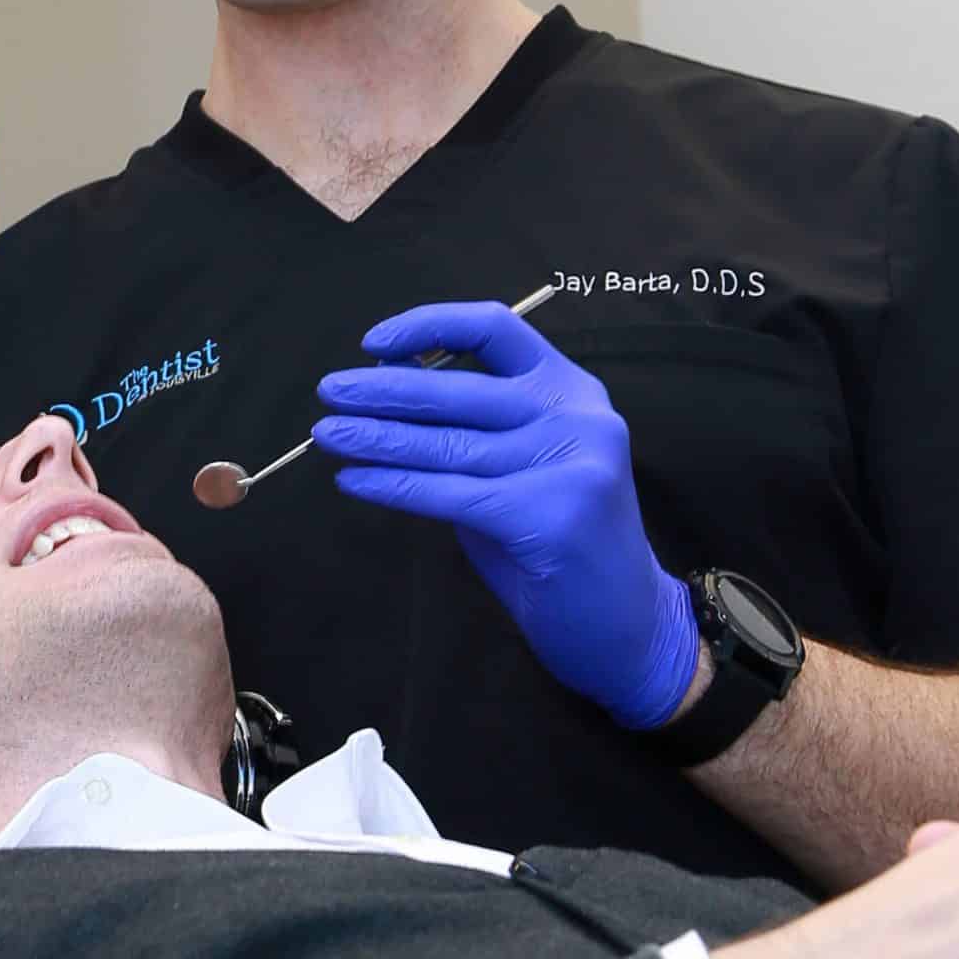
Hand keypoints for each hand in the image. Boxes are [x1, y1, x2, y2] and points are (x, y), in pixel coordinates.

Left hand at [313, 300, 696, 730]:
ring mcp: (569, 465)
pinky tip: (354, 481)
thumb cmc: (562, 545)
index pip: (495, 328)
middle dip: (384, 390)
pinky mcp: (549, 517)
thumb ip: (473, 430)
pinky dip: (394, 486)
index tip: (374, 344)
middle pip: (461, 388)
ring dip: (376, 438)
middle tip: (328, 392)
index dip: (430, 326)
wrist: (632, 631)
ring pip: (448, 444)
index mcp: (572, 388)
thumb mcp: (524, 467)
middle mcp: (577, 416)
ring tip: (327, 435)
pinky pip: (450, 494)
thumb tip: (384, 395)